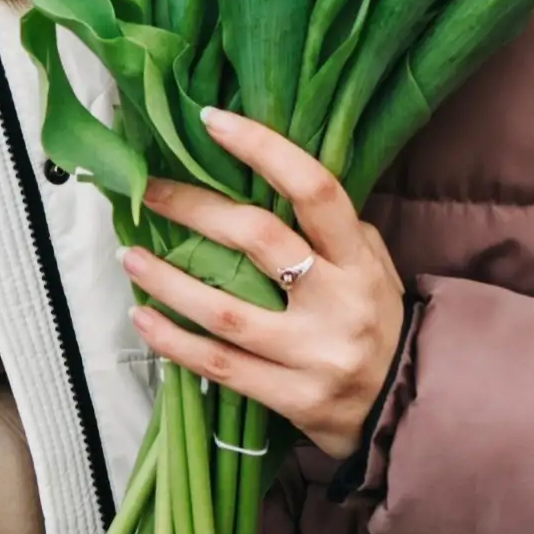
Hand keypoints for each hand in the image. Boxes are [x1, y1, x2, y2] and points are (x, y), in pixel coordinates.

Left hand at [123, 108, 406, 458]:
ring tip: (129, 258)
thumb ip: (332, 228)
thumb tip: (271, 179)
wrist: (405, 412)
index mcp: (360, 260)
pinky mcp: (292, 399)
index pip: (315, 189)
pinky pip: (220, 366)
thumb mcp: (374, 267)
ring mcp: (314, 355)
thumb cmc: (377, 324)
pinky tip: (143, 319)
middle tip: (147, 189)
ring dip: (168, 281)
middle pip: (258, 240)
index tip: (212, 121)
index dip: (263, 148)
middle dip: (195, 208)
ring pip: (226, 311)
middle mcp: (340, 303)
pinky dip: (174, 341)